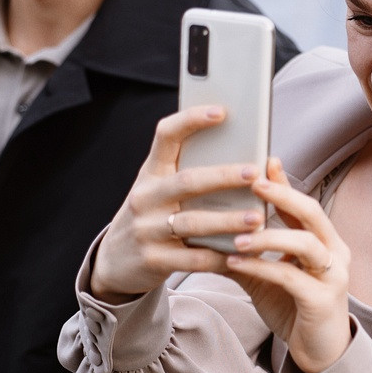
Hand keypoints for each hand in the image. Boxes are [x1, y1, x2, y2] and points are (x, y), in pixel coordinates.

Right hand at [89, 105, 264, 302]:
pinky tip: (242, 254)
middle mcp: (146, 197)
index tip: (221, 111)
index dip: (191, 120)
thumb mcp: (158, 189)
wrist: (114, 261)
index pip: (166, 136)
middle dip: (223, 176)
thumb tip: (240, 151)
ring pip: (192, 222)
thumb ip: (188, 172)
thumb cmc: (151, 216)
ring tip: (257, 219)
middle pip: (187, 181)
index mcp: (151, 172)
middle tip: (254, 173)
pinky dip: (219, 257)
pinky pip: (193, 259)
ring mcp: (147, 229)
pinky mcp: (153, 259)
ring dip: (228, 221)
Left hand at [223, 160, 352, 372]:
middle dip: (282, 195)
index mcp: (324, 241)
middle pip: (311, 213)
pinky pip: (290, 277)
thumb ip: (248, 251)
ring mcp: (333, 276)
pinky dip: (262, 267)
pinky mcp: (323, 300)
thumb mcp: (268, 274)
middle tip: (253, 182)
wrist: (318, 353)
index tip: (264, 159)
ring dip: (268, 236)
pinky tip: (235, 263)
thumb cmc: (294, 308)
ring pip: (304, 244)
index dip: (284, 182)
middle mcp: (334, 252)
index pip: (303, 204)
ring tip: (236, 235)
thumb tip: (209, 229)